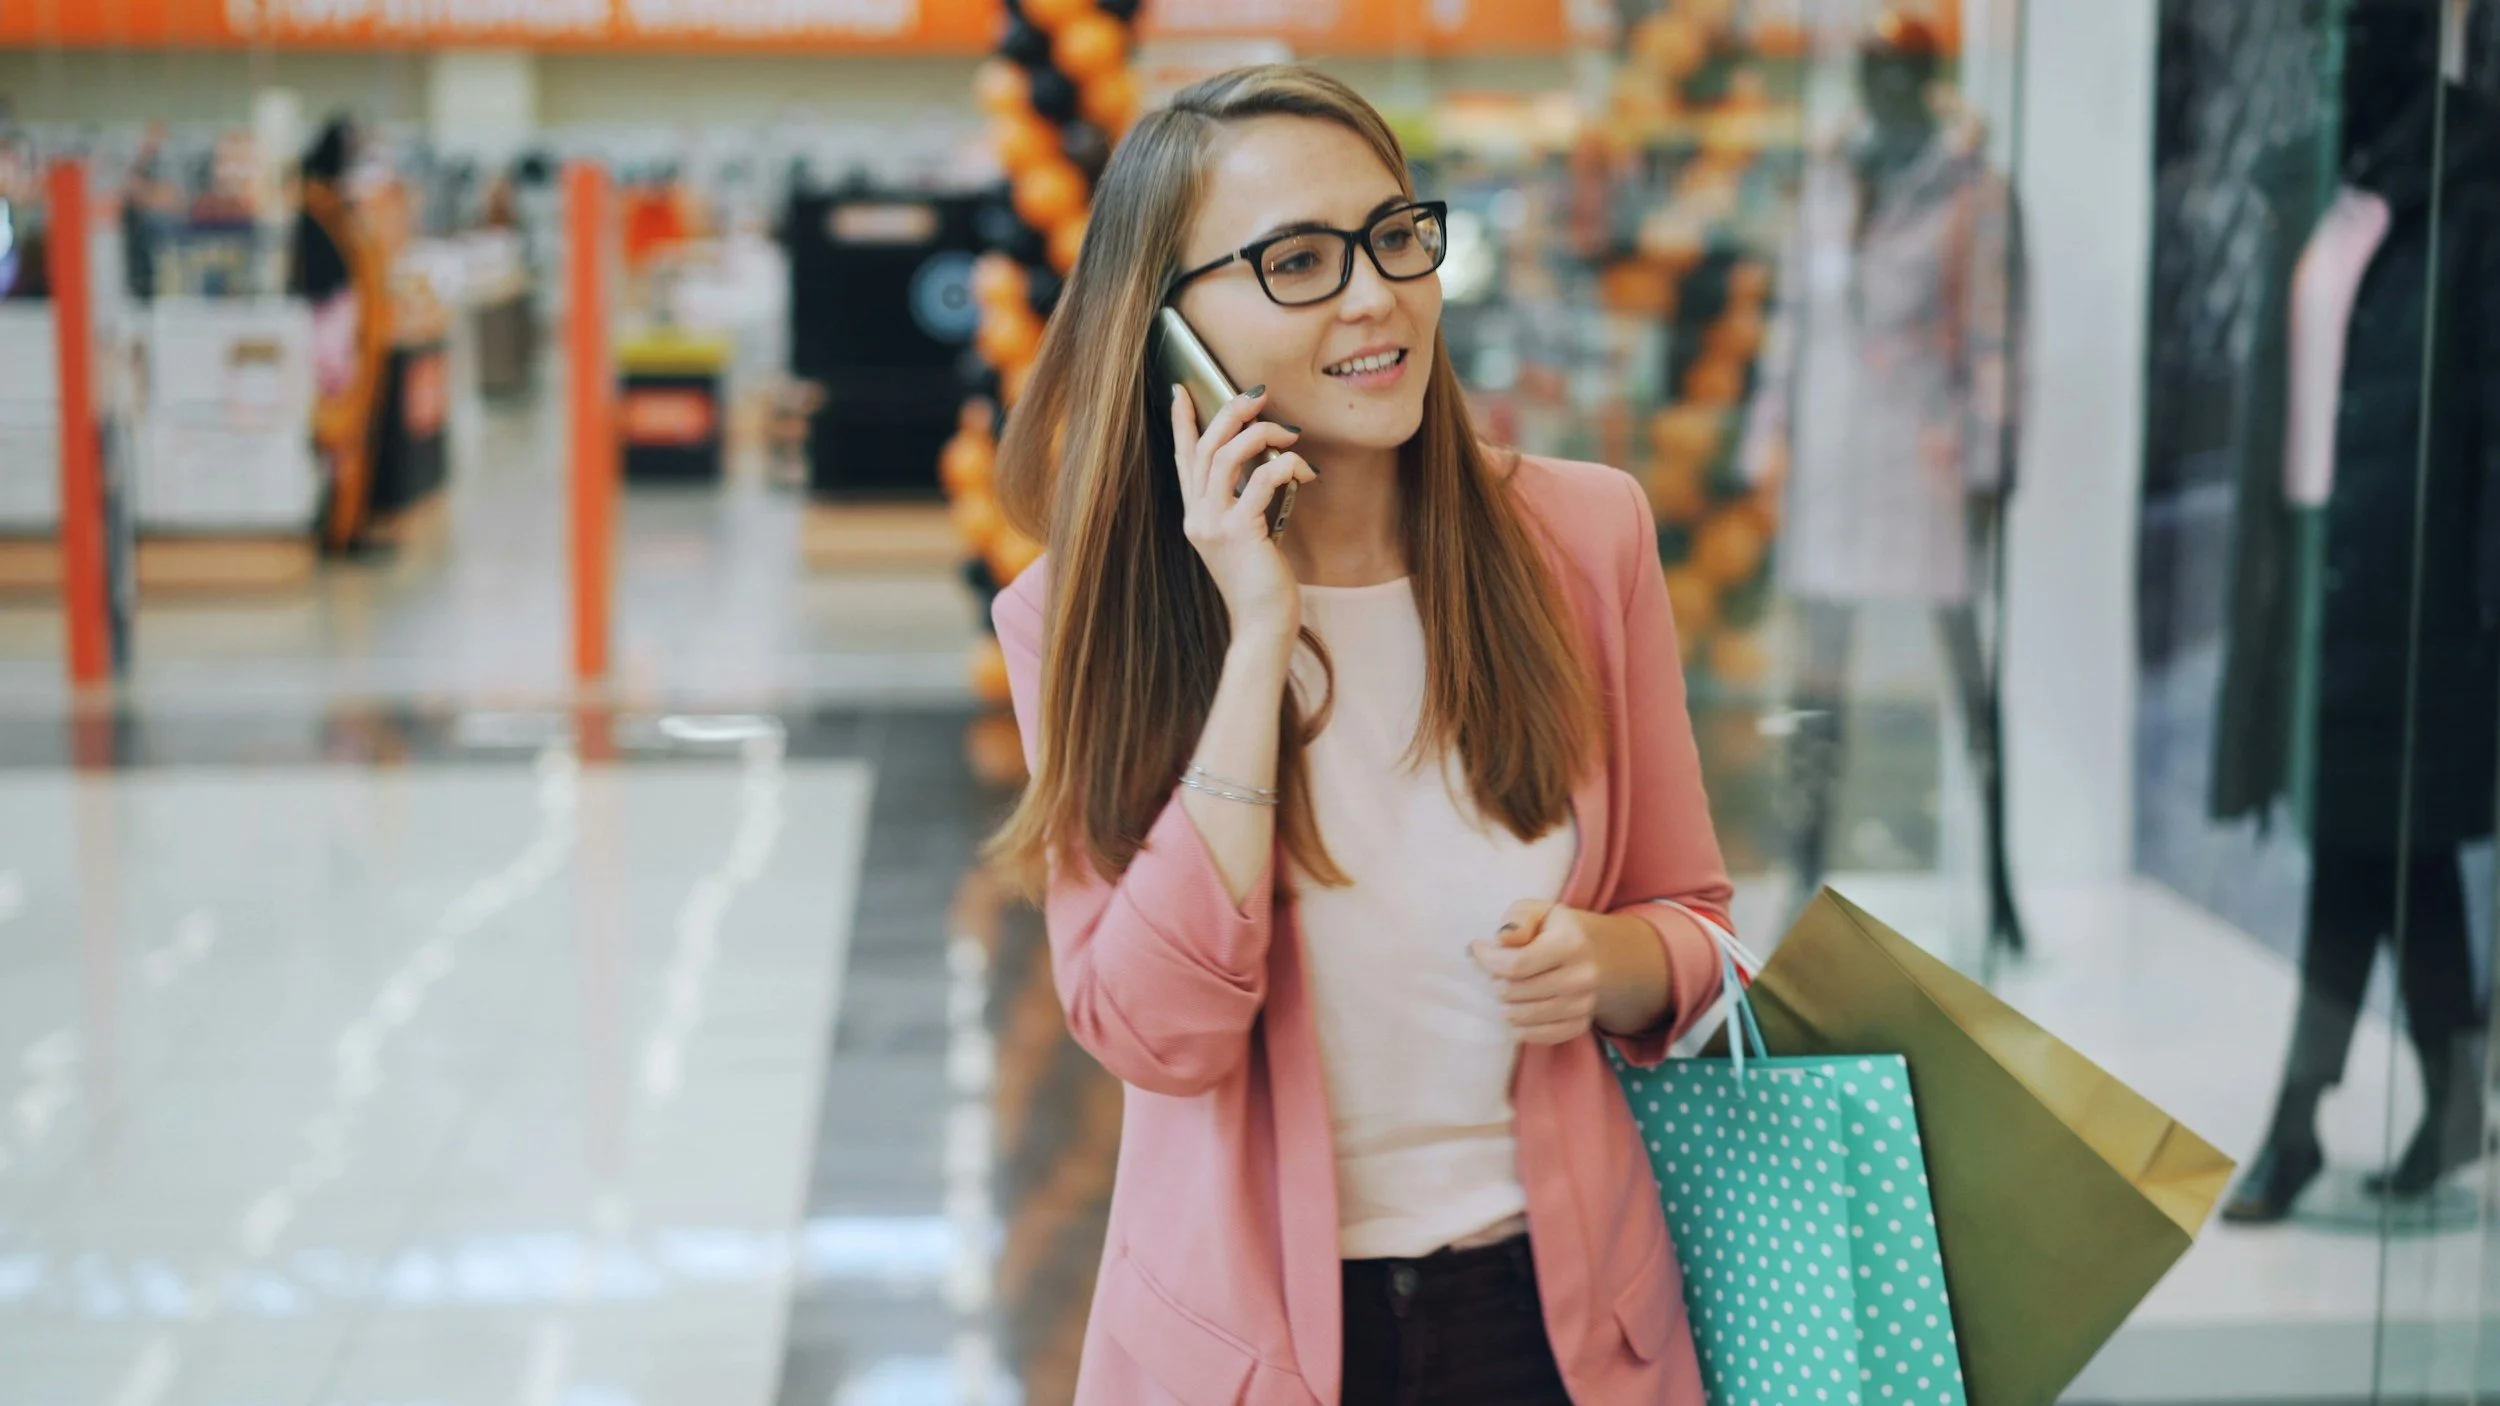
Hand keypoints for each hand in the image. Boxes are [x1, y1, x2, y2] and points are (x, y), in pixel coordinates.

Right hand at [1171, 383, 1315, 646]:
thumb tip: (1268, 463)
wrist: (1262, 625)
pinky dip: (1284, 466)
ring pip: (1227, 456)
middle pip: (1206, 448)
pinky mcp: (1239, 533)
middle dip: (1231, 413)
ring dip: (1261, 434)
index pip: (1183, 459)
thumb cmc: (1262, 582)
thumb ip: (1244, 503)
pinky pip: (1260, 481)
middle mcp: (1197, 517)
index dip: (1182, 423)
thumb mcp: (1246, 537)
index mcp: (1196, 516)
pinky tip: (1302, 469)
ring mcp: (1213, 525)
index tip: (1181, 390)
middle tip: (1258, 394)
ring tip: (1289, 433)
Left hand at [1470, 900, 1602, 1045]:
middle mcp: (1582, 976)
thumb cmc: (1555, 929)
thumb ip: (1517, 919)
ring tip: (1507, 990)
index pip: (1517, 964)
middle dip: (1496, 982)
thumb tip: (1503, 940)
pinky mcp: (1582, 1023)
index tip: (1478, 949)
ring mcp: (1584, 1003)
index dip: (1488, 960)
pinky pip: (1541, 1036)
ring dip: (1505, 1006)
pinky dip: (1521, 1028)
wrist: (1595, 951)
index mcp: (1570, 943)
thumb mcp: (1536, 909)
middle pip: (1516, 992)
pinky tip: (1518, 1010)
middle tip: (1496, 973)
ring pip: (1524, 1017)